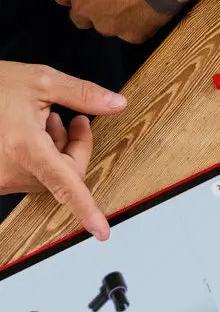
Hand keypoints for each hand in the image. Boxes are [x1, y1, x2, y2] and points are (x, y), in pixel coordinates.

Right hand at [0, 62, 127, 239]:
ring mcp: (0, 178)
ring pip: (49, 175)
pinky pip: (29, 176)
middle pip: (66, 174)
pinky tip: (32, 132)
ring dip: (58, 150)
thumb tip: (117, 104)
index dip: (86, 209)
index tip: (102, 231)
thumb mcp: (40, 80)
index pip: (66, 184)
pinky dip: (40, 157)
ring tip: (47, 120)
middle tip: (75, 119)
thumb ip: (82, 94)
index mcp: (25, 147)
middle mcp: (10, 169)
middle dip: (77, 147)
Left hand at [52, 0, 171, 42]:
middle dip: (92, 12)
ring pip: (107, 28)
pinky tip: (152, 13)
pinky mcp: (131, 36)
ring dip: (117, 20)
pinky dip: (141, 26)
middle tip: (112, 1)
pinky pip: (134, 33)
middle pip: (80, 19)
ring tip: (137, 7)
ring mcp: (107, 26)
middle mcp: (83, 8)